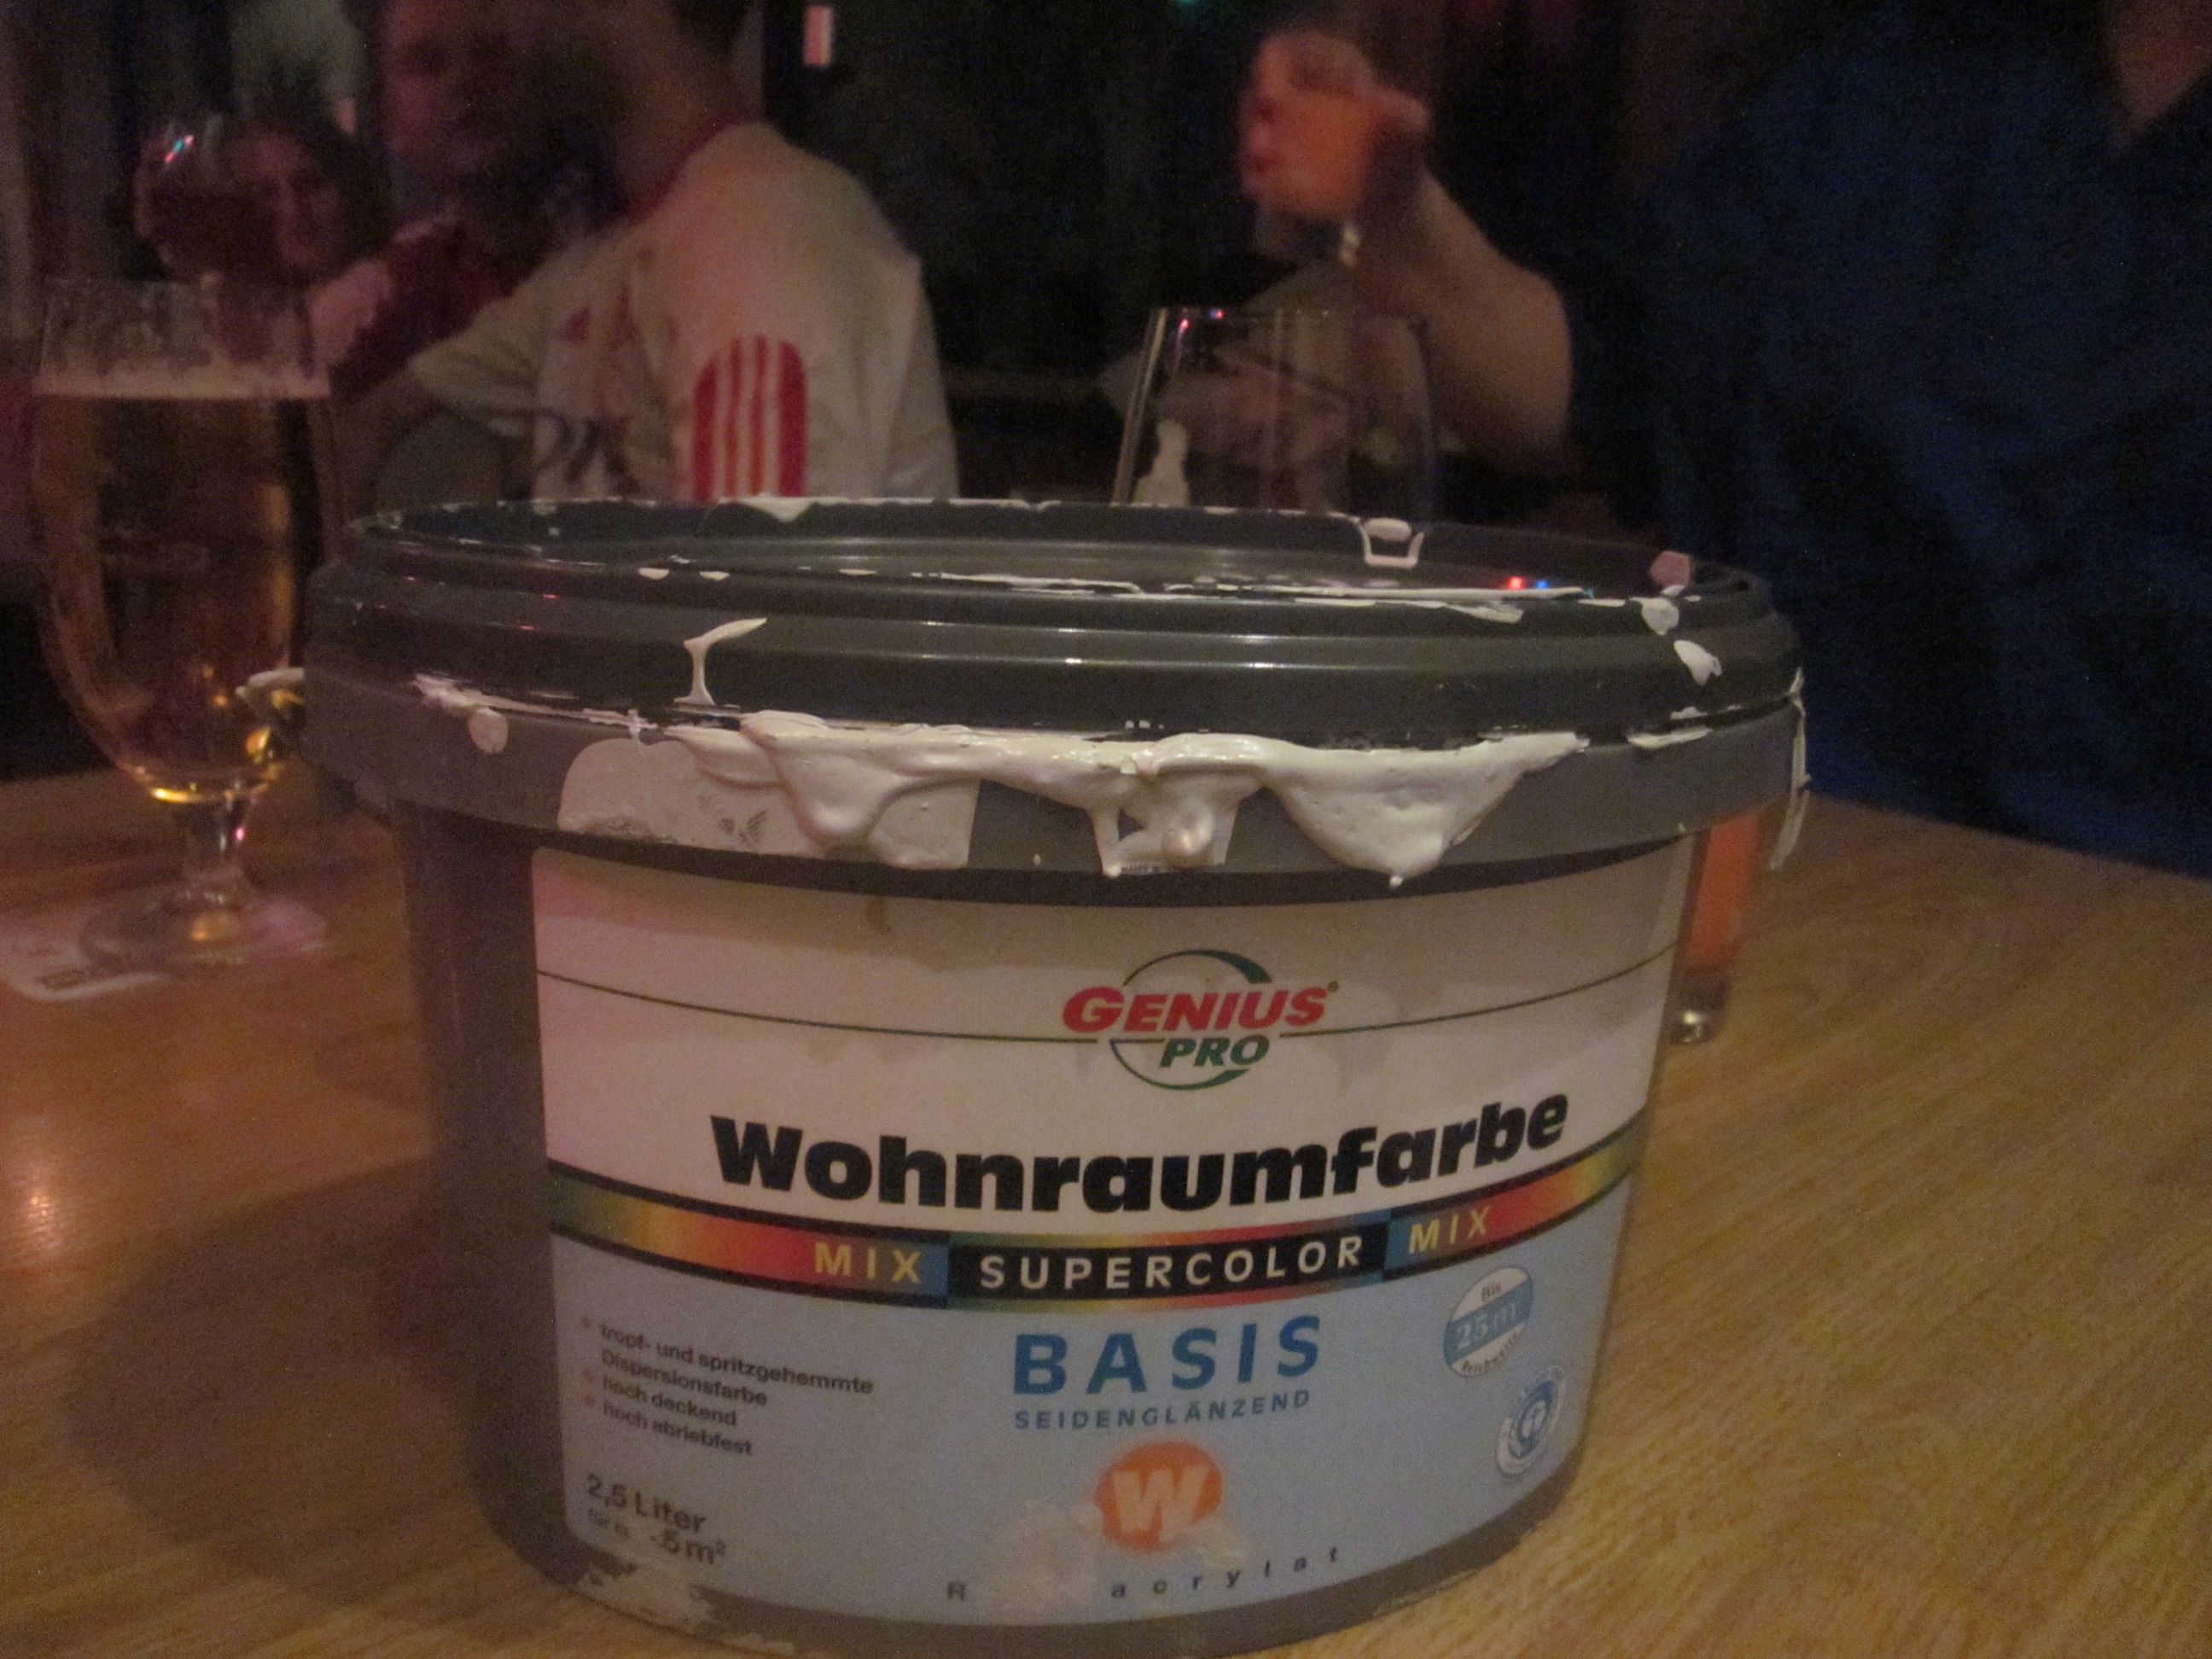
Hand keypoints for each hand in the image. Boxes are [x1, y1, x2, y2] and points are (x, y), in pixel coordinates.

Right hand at [1237, 31, 1430, 226]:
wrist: (1389, 199)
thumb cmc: (1401, 154)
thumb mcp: (1412, 132)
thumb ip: (1405, 118)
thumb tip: (1381, 105)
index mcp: (1326, 68)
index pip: (1290, 54)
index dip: (1273, 69)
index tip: (1274, 101)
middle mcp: (1296, 92)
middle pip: (1260, 93)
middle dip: (1254, 118)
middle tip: (1262, 146)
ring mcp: (1282, 129)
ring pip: (1253, 130)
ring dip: (1250, 150)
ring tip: (1259, 174)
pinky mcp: (1275, 164)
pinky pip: (1256, 167)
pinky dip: (1257, 178)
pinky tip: (1259, 190)